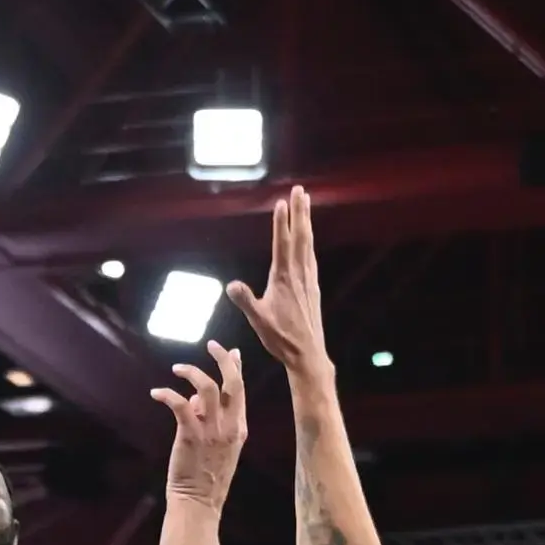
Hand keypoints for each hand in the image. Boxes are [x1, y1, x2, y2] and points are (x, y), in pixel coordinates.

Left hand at [151, 340, 250, 507]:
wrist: (199, 503)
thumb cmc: (206, 478)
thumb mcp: (220, 448)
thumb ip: (213, 421)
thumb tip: (196, 398)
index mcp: (240, 429)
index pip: (241, 390)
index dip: (236, 367)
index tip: (231, 351)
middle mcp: (230, 427)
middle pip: (233, 382)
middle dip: (223, 359)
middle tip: (212, 344)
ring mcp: (212, 431)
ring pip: (207, 387)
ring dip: (192, 372)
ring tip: (177, 369)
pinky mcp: (191, 435)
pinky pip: (180, 405)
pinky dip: (167, 394)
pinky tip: (156, 393)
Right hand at [233, 183, 327, 372]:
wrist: (308, 354)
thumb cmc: (281, 338)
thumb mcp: (258, 320)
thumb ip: (245, 300)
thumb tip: (230, 285)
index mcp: (284, 278)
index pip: (283, 243)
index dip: (282, 222)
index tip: (282, 201)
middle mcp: (299, 274)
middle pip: (300, 236)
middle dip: (300, 211)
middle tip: (300, 190)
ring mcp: (308, 280)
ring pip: (308, 244)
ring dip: (306, 222)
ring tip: (306, 205)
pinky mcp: (313, 288)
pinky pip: (311, 258)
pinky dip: (308, 243)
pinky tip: (308, 242)